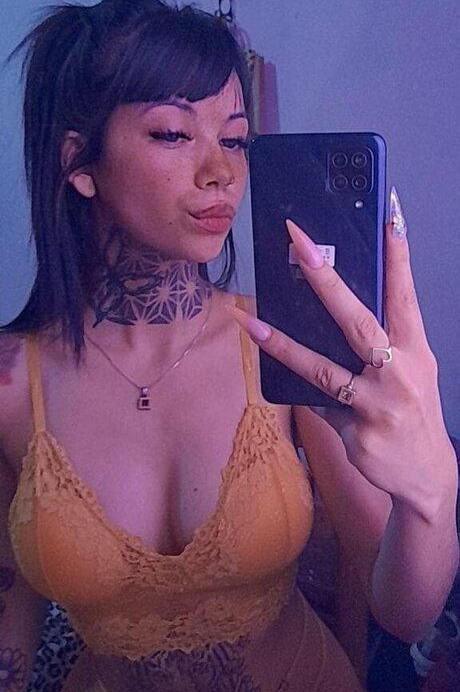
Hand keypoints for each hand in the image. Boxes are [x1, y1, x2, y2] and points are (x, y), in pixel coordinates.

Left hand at [232, 188, 456, 517]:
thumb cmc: (411, 412)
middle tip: (297, 242)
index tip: (388, 214)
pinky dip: (296, 388)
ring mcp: (378, 404)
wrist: (426, 477)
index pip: (404, 294)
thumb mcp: (409, 371)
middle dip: (325, 278)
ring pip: (323, 367)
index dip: (396, 255)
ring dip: (282, 343)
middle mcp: (399, 371)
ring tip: (248, 319)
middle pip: (358, 319)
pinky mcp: (359, 432)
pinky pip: (315, 403)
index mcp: (414, 349)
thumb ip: (379, 343)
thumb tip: (327, 311)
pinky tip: (271, 367)